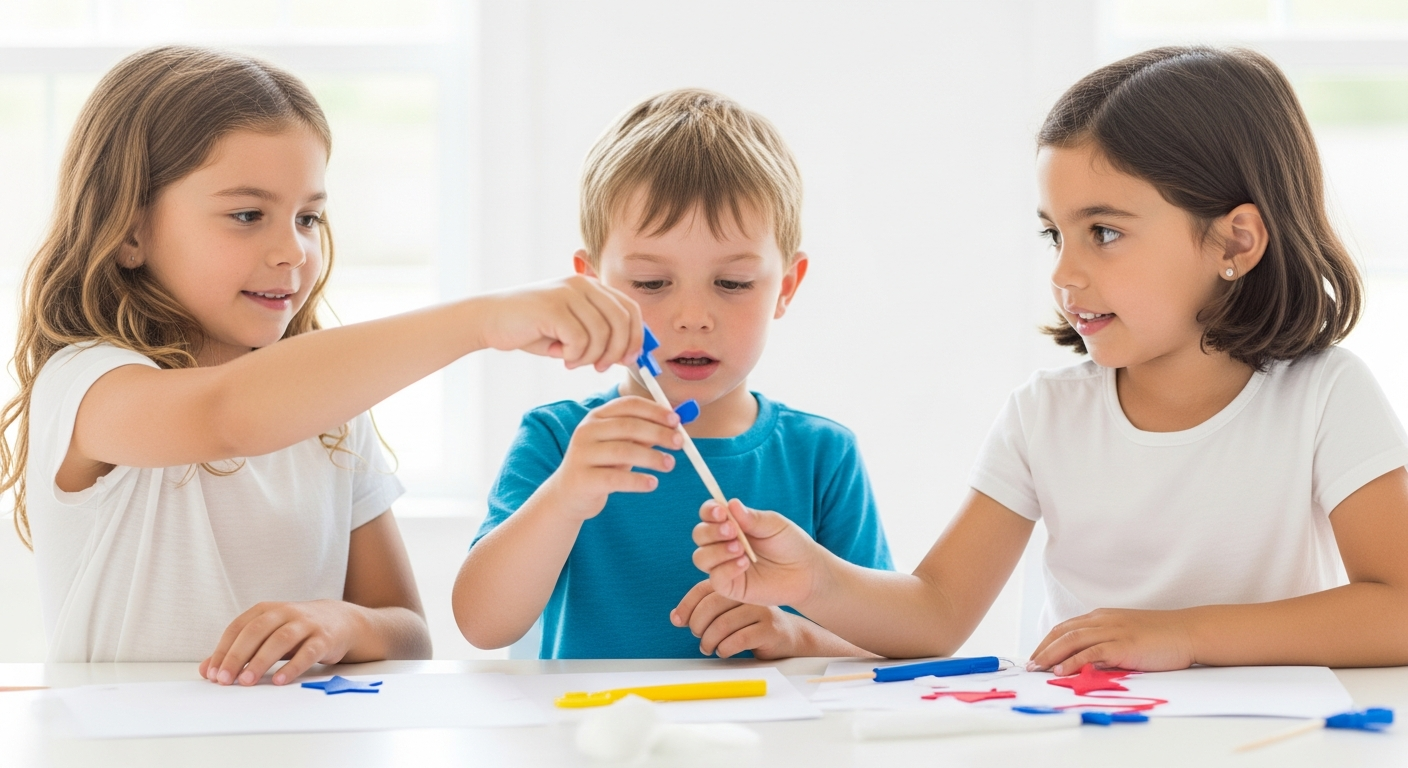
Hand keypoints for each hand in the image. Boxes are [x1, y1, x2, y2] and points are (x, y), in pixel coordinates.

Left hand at [199, 600, 362, 685]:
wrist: (341, 621)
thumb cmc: (297, 631)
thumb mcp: (267, 635)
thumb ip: (238, 651)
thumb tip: (207, 670)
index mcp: (267, 610)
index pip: (238, 628)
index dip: (223, 650)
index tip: (212, 673)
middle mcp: (285, 613)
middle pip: (256, 632)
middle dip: (237, 656)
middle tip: (225, 680)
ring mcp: (306, 624)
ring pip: (280, 640)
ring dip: (261, 661)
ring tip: (247, 681)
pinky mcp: (324, 638)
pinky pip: (308, 652)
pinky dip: (292, 667)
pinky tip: (279, 680)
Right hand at [475, 275, 641, 371]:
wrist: (491, 319)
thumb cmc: (533, 328)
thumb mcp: (572, 331)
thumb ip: (600, 338)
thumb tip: (628, 355)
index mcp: (591, 287)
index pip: (630, 309)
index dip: (636, 337)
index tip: (629, 360)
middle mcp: (583, 285)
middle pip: (622, 321)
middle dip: (617, 351)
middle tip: (601, 367)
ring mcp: (568, 293)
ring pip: (602, 333)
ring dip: (591, 356)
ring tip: (573, 362)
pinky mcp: (553, 306)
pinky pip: (580, 339)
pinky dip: (574, 355)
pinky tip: (561, 357)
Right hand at [544, 396, 681, 519]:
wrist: (568, 495)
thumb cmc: (601, 466)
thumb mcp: (621, 446)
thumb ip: (643, 435)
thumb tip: (675, 426)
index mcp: (597, 417)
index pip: (628, 404)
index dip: (655, 410)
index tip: (676, 420)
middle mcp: (587, 431)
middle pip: (629, 426)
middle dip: (658, 432)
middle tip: (680, 443)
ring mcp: (582, 455)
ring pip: (624, 451)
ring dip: (652, 457)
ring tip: (670, 464)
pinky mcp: (583, 479)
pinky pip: (616, 479)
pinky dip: (638, 481)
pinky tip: (653, 484)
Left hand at [670, 580, 808, 658]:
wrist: (789, 637)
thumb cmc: (752, 626)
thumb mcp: (729, 614)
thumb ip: (705, 612)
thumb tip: (676, 617)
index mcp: (736, 587)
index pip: (703, 589)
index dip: (686, 605)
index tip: (678, 621)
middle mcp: (748, 594)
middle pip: (711, 605)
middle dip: (697, 625)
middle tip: (698, 637)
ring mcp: (761, 610)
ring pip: (723, 624)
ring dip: (709, 641)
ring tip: (709, 648)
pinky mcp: (770, 629)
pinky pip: (739, 639)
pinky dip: (725, 649)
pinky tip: (724, 652)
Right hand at [691, 499, 825, 606]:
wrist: (806, 572)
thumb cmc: (789, 544)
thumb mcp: (773, 525)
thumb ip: (752, 518)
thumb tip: (731, 504)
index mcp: (731, 524)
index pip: (708, 514)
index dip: (709, 511)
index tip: (721, 512)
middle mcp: (722, 544)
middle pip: (699, 535)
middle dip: (712, 531)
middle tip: (733, 531)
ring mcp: (724, 566)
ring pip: (700, 557)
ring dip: (717, 551)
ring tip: (741, 549)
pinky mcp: (730, 586)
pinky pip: (715, 579)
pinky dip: (726, 569)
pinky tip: (744, 564)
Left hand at [1028, 607, 1197, 674]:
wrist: (1188, 632)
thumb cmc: (1161, 637)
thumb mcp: (1127, 636)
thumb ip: (1106, 645)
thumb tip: (1085, 662)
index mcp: (1103, 617)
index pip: (1066, 627)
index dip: (1048, 641)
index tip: (1036, 655)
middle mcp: (1104, 620)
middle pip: (1063, 632)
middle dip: (1043, 648)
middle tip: (1029, 664)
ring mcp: (1113, 631)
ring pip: (1072, 640)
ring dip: (1051, 655)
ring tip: (1037, 668)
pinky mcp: (1123, 644)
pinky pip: (1091, 653)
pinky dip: (1073, 661)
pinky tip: (1061, 671)